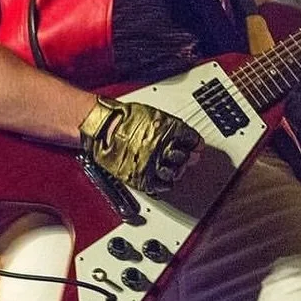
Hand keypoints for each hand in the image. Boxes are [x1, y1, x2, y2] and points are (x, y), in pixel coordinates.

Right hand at [79, 96, 201, 194]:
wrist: (104, 128)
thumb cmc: (124, 118)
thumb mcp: (154, 114)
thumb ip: (171, 126)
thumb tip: (183, 135)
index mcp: (169, 130)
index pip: (192, 140)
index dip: (196, 144)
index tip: (196, 146)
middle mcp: (163, 148)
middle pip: (185, 158)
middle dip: (187, 157)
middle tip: (187, 157)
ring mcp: (152, 164)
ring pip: (174, 173)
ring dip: (176, 170)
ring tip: (172, 167)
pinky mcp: (141, 177)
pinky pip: (160, 186)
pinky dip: (164, 183)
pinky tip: (163, 178)